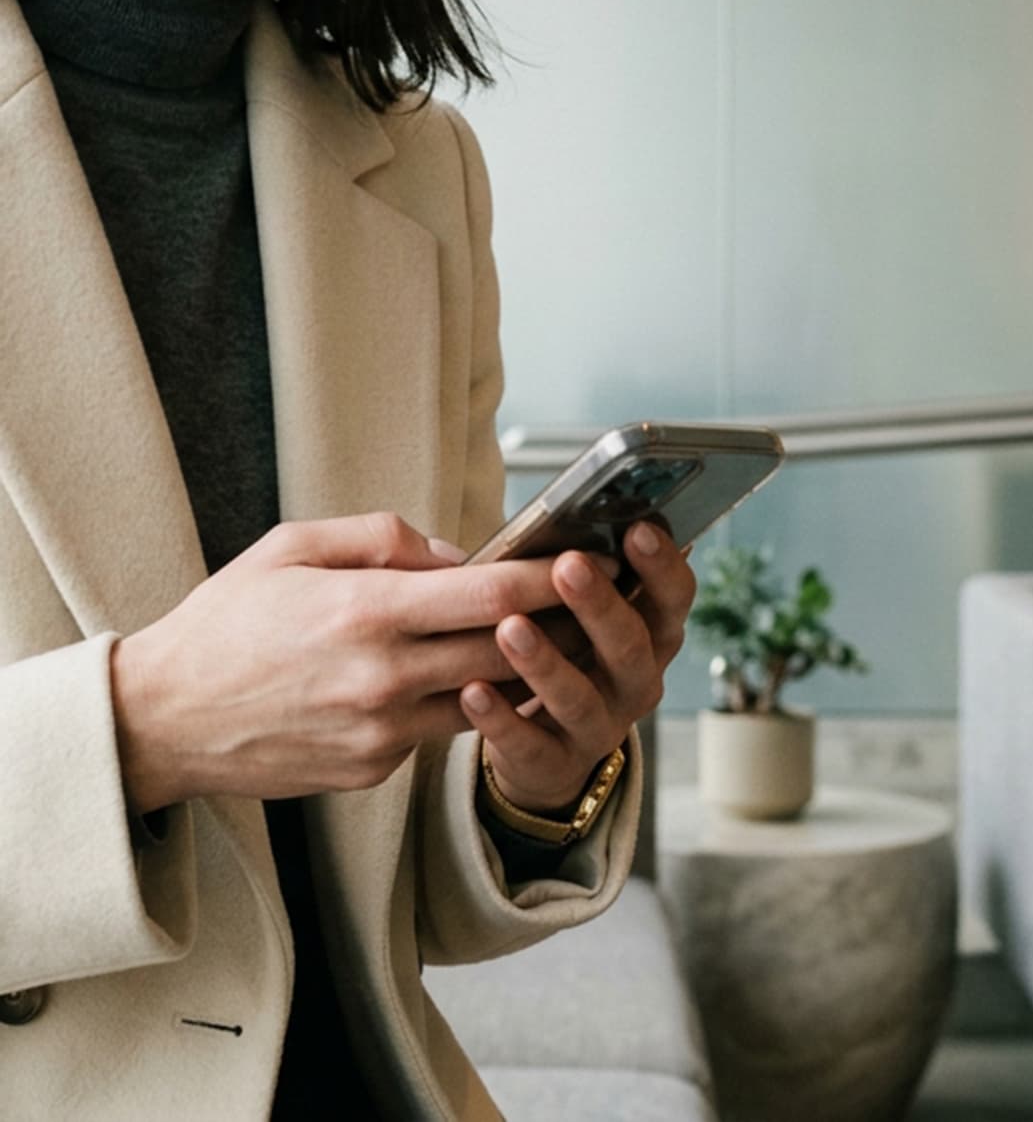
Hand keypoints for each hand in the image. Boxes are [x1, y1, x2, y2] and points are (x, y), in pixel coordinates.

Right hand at [110, 513, 567, 814]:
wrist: (162, 721)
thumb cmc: (225, 623)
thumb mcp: (292, 547)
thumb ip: (381, 538)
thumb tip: (452, 553)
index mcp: (365, 611)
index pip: (488, 594)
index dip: (548, 577)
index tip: (591, 559)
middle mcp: (382, 677)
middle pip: (506, 652)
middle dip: (559, 626)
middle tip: (595, 601)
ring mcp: (381, 733)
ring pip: (482, 699)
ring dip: (521, 671)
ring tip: (551, 638)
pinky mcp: (373, 770)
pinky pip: (437, 729)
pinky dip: (457, 701)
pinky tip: (464, 676)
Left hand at [460, 522, 695, 813]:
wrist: (545, 743)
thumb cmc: (563, 648)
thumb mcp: (583, 608)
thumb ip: (584, 565)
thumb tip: (580, 504)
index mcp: (651, 633)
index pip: (674, 598)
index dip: (662, 565)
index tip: (638, 528)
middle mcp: (636, 681)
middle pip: (631, 646)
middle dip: (600, 606)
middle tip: (568, 566)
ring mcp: (600, 728)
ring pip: (581, 699)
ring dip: (546, 662)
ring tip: (509, 628)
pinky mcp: (555, 763)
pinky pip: (530, 744)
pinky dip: (501, 719)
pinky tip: (472, 691)